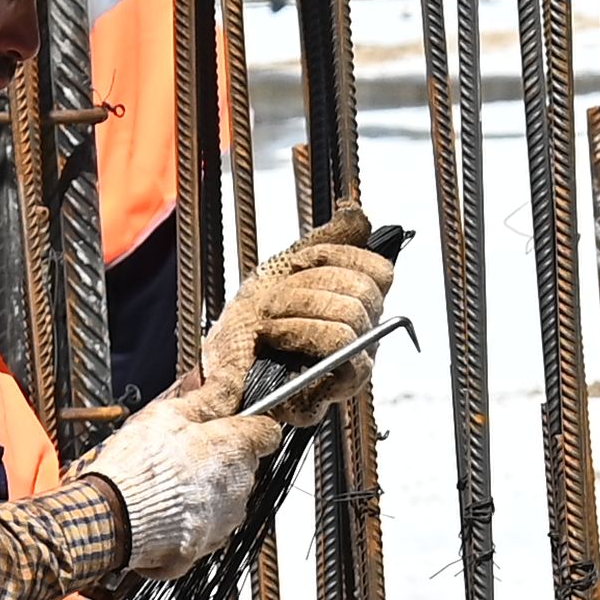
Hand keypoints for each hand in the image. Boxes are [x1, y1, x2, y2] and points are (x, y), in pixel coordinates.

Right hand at [85, 391, 281, 575]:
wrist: (111, 518)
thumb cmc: (137, 466)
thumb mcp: (168, 414)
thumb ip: (208, 398)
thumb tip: (228, 384)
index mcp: (235, 449)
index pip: (267, 432)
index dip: (248, 424)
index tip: (230, 423)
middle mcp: (240, 487)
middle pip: (242, 466)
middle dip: (218, 458)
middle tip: (181, 452)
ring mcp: (225, 520)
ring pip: (225, 497)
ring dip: (203, 489)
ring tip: (167, 482)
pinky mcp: (206, 545)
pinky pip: (204, 526)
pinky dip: (189, 518)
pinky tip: (162, 507)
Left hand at [198, 218, 400, 410]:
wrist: (219, 367)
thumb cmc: (248, 326)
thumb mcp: (282, 270)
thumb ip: (326, 242)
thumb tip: (358, 214)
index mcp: (356, 304)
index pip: (380, 271)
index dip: (338, 257)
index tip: (297, 264)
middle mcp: (364, 332)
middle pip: (365, 291)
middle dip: (307, 286)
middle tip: (274, 300)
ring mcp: (357, 360)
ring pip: (351, 314)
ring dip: (297, 310)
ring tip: (269, 322)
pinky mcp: (341, 385)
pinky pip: (341, 344)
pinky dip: (300, 332)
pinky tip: (274, 338)